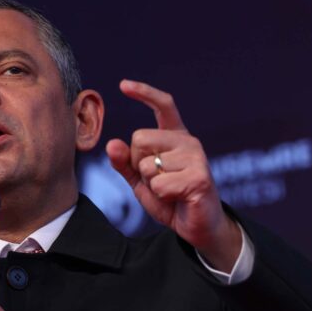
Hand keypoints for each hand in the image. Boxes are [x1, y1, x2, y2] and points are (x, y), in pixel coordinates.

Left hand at [105, 80, 241, 270]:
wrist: (197, 226)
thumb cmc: (170, 199)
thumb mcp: (141, 180)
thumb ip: (124, 163)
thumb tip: (111, 144)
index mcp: (174, 137)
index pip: (163, 106)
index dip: (144, 93)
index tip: (123, 84)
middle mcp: (188, 141)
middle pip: (139, 138)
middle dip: (138, 164)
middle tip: (157, 180)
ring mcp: (196, 157)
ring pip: (147, 164)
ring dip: (151, 184)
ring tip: (170, 191)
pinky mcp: (199, 177)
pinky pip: (159, 184)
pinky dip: (161, 196)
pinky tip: (177, 198)